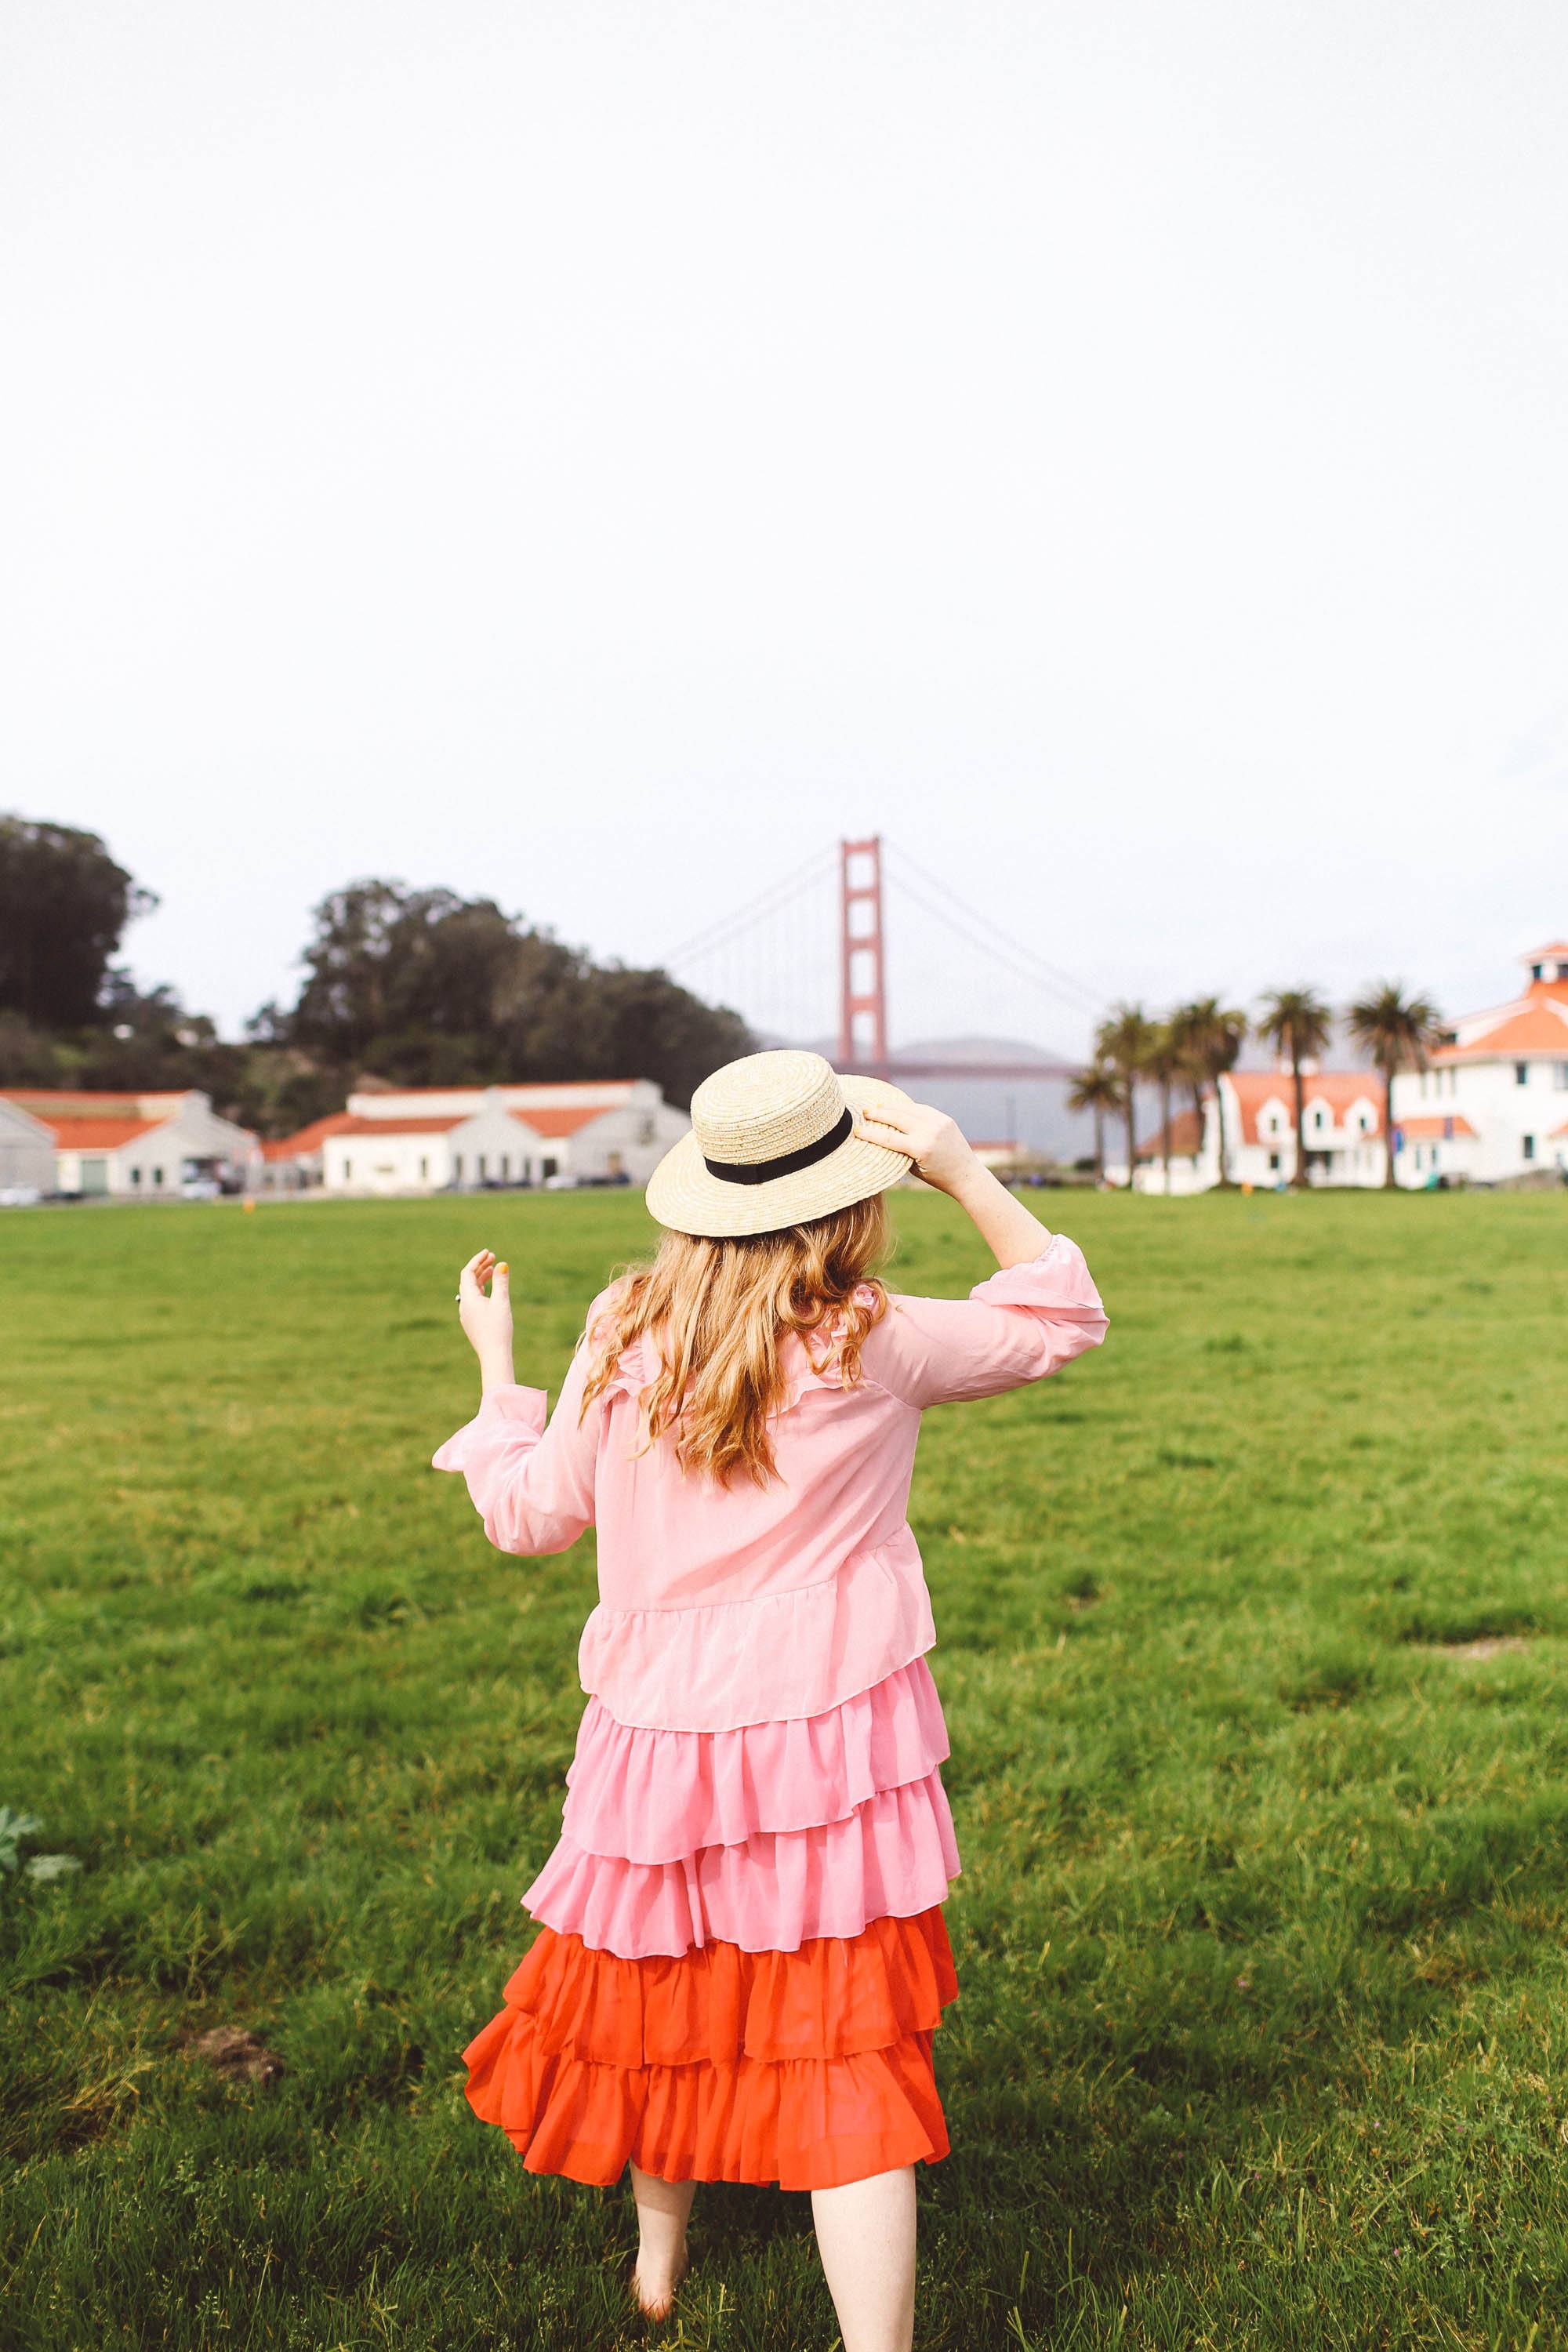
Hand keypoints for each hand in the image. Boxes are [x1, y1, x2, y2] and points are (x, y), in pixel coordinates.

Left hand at [457, 1250, 513, 1379]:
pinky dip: (481, 1290)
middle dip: (480, 1267)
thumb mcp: (502, 1302)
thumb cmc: (499, 1329)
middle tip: (493, 1257)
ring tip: (493, 1270)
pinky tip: (490, 1291)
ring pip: (470, 1291)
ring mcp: (467, 1315)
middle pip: (468, 1280)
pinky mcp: (472, 1322)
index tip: (488, 1252)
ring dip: (481, 1278)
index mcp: (468, 1299)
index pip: (468, 1272)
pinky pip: (473, 1300)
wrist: (494, 1356)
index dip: (477, 1260)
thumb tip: (502, 1264)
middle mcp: (464, 1306)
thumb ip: (501, 1282)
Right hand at [853, 1098, 976, 1194]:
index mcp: (921, 1148)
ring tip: (877, 1106)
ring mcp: (939, 1122)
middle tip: (864, 1111)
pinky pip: (922, 1109)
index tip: (856, 1130)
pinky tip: (897, 1106)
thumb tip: (882, 1138)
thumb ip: (900, 1151)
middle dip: (878, 1114)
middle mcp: (930, 1131)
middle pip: (897, 1117)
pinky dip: (908, 1107)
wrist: (966, 1175)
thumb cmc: (938, 1177)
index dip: (870, 1133)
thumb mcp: (914, 1168)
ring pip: (909, 1109)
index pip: (888, 1137)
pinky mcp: (945, 1118)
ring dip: (891, 1107)